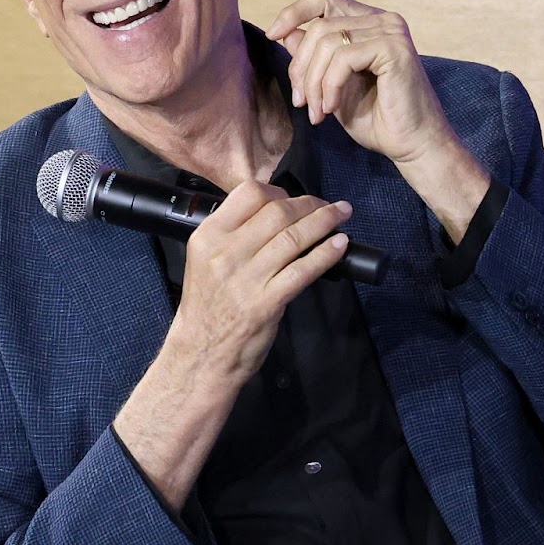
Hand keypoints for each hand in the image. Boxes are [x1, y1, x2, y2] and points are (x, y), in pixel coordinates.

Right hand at [114, 182, 351, 507]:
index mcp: (208, 236)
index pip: (248, 193)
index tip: (294, 197)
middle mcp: (225, 253)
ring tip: (341, 215)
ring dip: (324, 222)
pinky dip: (326, 254)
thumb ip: (233, 235)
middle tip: (328, 206)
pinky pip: (304, 270)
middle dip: (310, 204)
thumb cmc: (208, 308)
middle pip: (277, 211)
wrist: (201, 354)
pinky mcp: (266, 302)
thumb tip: (274, 211)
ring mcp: (246, 278)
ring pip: (294, 237)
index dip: (278, 189)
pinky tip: (340, 245)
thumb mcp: (206, 261)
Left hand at [266, 0, 489, 242]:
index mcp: (369, 23)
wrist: (412, 146)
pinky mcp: (393, 48)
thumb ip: (314, 57)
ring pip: (327, 42)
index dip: (293, 11)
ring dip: (313, 82)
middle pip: (319, 25)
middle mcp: (383, 19)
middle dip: (300, 66)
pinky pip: (343, 58)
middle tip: (301, 102)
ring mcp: (390, 31)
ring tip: (316, 112)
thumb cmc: (377, 119)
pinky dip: (329, 86)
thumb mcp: (332, 85)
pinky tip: (331, 109)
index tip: (273, 35)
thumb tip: (284, 32)